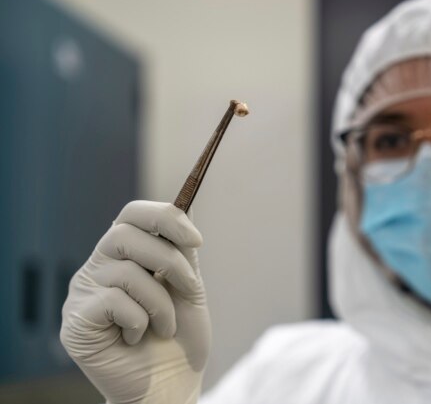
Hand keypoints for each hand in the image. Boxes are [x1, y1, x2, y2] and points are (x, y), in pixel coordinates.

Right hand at [60, 201, 210, 403]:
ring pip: (126, 272)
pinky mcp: (75, 320)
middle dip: (169, 260)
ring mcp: (83, 292)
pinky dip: (140, 322)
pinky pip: (113, 302)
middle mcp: (99, 267)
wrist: (171, 382)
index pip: (132, 215)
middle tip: (189, 287)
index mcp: (125, 253)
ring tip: (165, 325)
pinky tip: (137, 338)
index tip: (196, 239)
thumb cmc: (179, 335)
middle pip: (124, 234)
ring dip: (160, 302)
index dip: (163, 217)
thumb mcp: (187, 286)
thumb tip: (185, 206)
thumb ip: (181, 250)